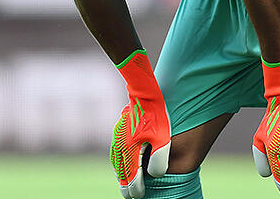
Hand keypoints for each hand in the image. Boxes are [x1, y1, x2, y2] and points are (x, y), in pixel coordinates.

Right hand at [110, 50, 170, 198]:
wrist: (143, 91)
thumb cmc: (155, 114)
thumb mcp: (162, 137)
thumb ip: (159, 159)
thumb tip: (154, 175)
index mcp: (130, 150)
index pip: (131, 176)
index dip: (135, 188)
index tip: (138, 197)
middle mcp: (121, 146)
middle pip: (121, 171)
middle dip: (125, 185)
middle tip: (130, 196)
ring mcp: (118, 137)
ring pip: (117, 161)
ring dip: (121, 174)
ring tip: (126, 183)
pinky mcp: (119, 130)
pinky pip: (116, 151)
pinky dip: (119, 161)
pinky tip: (124, 162)